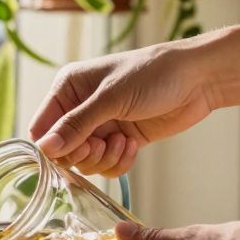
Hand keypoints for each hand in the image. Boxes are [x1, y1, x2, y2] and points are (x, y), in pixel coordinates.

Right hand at [28, 42, 218, 176]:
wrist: (198, 79)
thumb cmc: (153, 75)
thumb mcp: (110, 98)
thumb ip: (76, 125)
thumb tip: (45, 148)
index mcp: (69, 88)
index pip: (42, 127)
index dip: (53, 146)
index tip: (75, 149)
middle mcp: (80, 108)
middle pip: (62, 150)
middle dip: (83, 153)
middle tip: (102, 144)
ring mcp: (101, 125)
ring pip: (85, 161)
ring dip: (103, 158)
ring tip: (123, 141)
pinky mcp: (120, 140)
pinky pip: (107, 165)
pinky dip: (118, 161)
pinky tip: (133, 144)